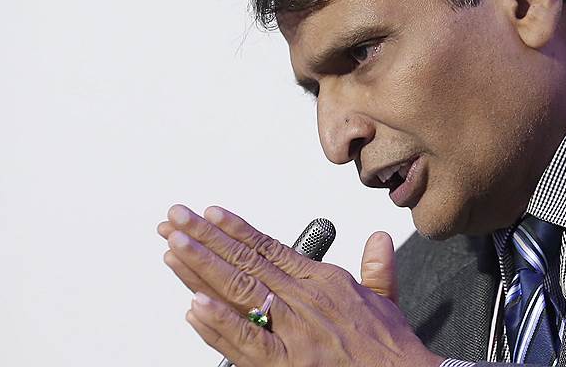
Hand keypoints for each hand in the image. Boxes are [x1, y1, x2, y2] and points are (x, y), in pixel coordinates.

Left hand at [158, 204, 442, 366]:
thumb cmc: (391, 350)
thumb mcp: (385, 301)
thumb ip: (376, 268)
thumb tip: (379, 241)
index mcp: (322, 281)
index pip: (268, 247)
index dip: (235, 229)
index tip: (209, 213)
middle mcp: (304, 300)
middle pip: (245, 262)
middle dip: (205, 238)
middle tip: (175, 219)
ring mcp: (293, 332)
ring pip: (239, 292)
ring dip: (201, 268)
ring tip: (173, 247)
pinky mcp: (286, 364)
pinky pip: (246, 341)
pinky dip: (219, 324)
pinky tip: (194, 306)